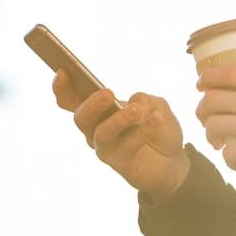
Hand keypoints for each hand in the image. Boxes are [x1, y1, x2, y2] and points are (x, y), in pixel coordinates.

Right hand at [53, 69, 189, 199]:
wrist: (173, 161)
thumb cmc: (158, 130)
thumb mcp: (157, 106)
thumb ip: (145, 99)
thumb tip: (134, 103)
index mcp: (98, 111)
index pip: (70, 100)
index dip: (62, 88)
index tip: (63, 72)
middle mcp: (95, 130)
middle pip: (81, 118)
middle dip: (92, 104)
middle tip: (108, 93)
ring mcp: (106, 148)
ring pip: (102, 133)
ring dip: (119, 119)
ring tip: (136, 110)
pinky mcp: (120, 163)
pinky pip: (127, 145)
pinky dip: (143, 130)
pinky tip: (157, 119)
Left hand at [196, 65, 235, 177]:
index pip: (230, 73)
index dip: (209, 77)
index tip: (200, 84)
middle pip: (213, 99)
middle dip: (202, 110)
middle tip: (204, 119)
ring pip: (214, 125)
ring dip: (210, 136)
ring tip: (217, 144)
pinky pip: (228, 153)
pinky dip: (227, 160)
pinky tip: (235, 165)